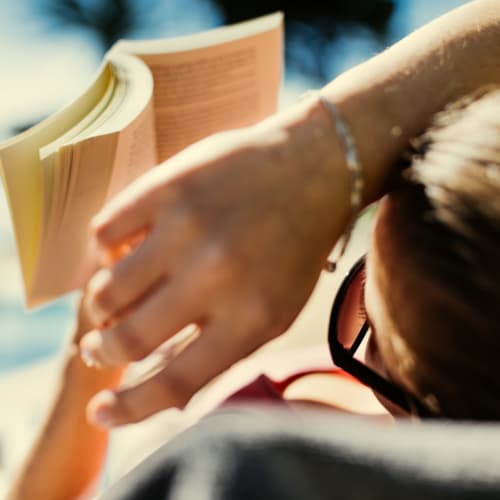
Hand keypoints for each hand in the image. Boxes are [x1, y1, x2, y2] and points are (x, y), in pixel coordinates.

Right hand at [81, 101, 348, 426]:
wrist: (311, 168)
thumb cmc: (292, 248)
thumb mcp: (276, 312)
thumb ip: (222, 353)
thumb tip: (162, 387)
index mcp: (251, 317)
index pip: (173, 384)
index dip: (128, 409)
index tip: (101, 412)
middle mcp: (217, 274)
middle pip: (127, 339)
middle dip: (102, 351)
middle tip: (100, 346)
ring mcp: (187, 226)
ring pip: (104, 290)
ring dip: (100, 307)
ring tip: (112, 303)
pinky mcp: (166, 186)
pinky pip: (103, 233)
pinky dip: (106, 250)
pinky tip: (126, 250)